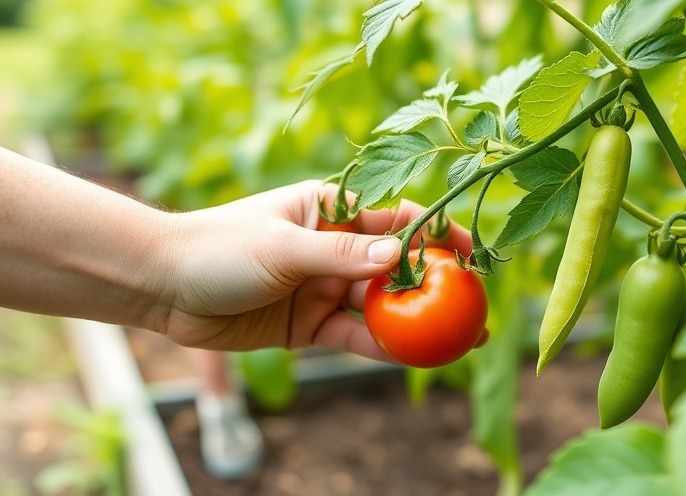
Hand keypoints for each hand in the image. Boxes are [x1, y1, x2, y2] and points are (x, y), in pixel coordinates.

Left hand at [157, 180, 470, 360]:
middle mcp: (334, 248)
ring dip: (418, 322)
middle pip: (397, 268)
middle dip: (438, 286)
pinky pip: (356, 336)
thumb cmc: (218, 248)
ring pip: (382, 306)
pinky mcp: (311, 324)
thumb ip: (340, 254)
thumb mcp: (283, 246)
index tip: (472, 253)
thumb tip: (399, 255)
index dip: (437, 233)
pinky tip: (415, 357)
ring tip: (461, 341)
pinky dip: (384, 346)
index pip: (396, 218)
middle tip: (476, 308)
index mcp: (331, 210)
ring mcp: (325, 287)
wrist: (163, 287)